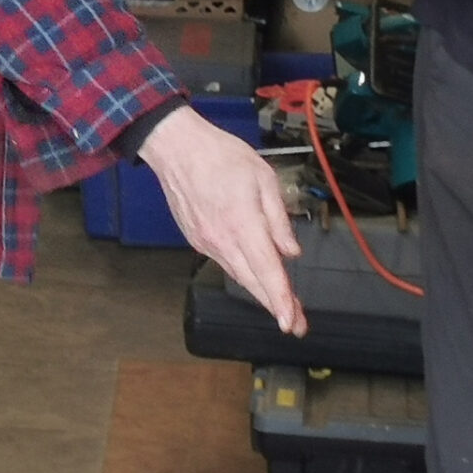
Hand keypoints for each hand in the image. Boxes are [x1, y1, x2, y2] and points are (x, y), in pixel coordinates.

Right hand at [142, 106, 306, 334]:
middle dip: (276, 306)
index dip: (280, 298)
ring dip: (259, 291)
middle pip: (252, 282)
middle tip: (296, 325)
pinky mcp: (196, 240)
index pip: (266, 269)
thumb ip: (279, 218)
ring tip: (281, 305)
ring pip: (238, 275)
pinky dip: (241, 271)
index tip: (291, 321)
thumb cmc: (220, 155)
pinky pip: (224, 261)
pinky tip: (253, 273)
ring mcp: (206, 242)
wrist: (176, 148)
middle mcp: (222, 239)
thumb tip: (290, 251)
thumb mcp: (263, 177)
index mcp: (243, 222)